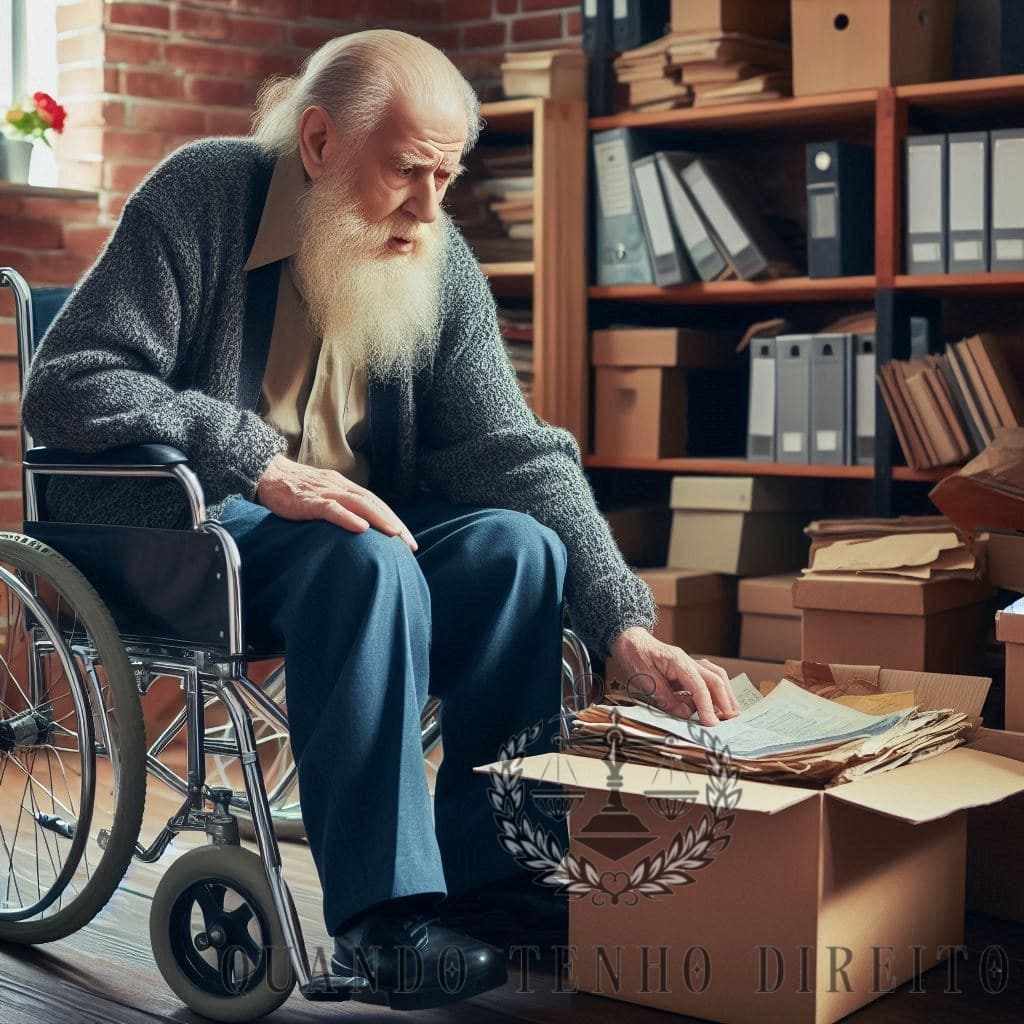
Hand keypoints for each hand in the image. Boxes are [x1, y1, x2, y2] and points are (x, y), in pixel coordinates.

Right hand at [256, 454, 417, 551]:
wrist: (265, 473)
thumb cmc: (293, 489)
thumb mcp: (321, 496)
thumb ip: (338, 507)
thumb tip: (356, 528)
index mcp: (344, 487)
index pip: (375, 503)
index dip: (393, 519)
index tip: (407, 538)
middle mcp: (339, 486)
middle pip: (373, 504)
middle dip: (394, 523)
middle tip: (410, 544)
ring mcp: (324, 492)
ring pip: (358, 504)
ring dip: (379, 519)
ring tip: (395, 535)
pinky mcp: (308, 500)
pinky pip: (331, 508)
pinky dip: (348, 517)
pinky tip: (362, 528)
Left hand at [609, 627, 739, 726]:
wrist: (629, 641)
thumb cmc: (635, 657)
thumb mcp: (644, 679)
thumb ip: (665, 697)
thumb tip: (686, 714)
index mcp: (678, 661)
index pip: (699, 686)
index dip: (707, 706)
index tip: (712, 723)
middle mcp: (689, 661)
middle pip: (716, 679)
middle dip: (726, 700)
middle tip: (732, 720)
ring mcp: (690, 664)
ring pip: (717, 677)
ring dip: (726, 694)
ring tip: (731, 713)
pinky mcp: (688, 670)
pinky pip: (708, 679)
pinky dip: (716, 691)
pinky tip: (717, 704)